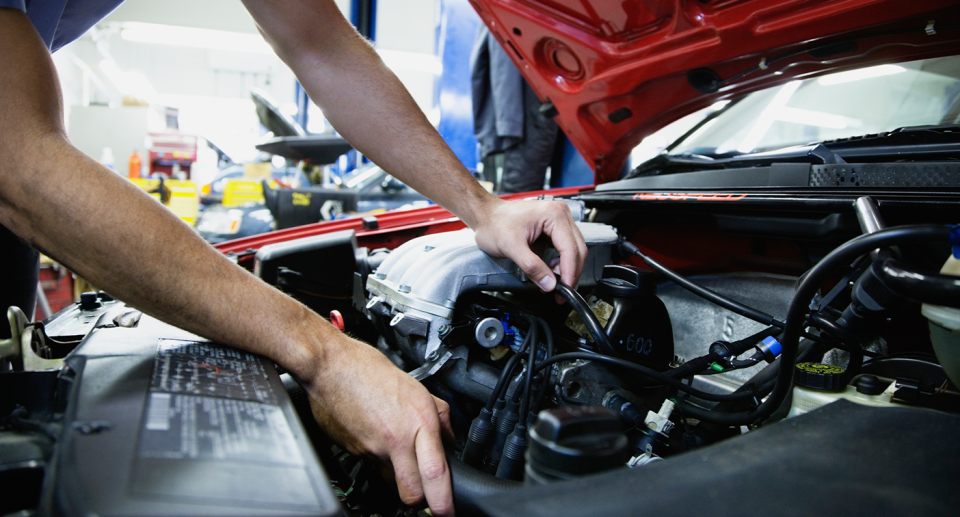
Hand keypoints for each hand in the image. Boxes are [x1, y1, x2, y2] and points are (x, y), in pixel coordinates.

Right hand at [303, 335, 454, 514]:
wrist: (328, 366)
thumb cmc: (368, 369)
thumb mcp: (416, 387)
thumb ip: (438, 414)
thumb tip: (450, 437)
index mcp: (417, 421)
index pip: (435, 473)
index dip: (443, 501)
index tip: (447, 511)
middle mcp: (396, 439)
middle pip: (410, 493)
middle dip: (419, 498)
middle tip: (426, 490)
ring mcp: (372, 448)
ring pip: (391, 480)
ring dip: (399, 475)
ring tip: (398, 452)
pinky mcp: (354, 451)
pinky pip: (373, 465)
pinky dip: (379, 458)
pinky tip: (377, 436)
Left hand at [472, 198, 587, 291]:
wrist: (486, 214)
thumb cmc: (494, 222)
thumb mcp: (511, 247)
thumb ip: (532, 267)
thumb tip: (549, 284)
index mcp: (554, 215)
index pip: (571, 249)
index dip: (569, 272)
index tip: (565, 289)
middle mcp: (561, 214)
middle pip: (577, 249)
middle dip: (571, 273)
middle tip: (562, 292)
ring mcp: (559, 219)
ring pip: (574, 250)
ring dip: (567, 269)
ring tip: (553, 283)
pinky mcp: (554, 226)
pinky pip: (565, 247)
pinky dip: (561, 262)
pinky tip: (551, 271)